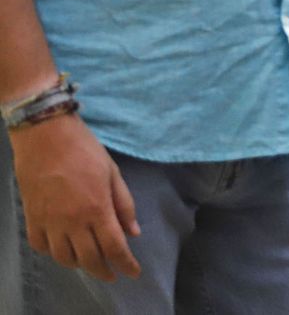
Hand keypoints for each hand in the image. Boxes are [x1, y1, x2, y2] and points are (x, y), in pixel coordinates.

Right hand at [10, 113, 139, 281]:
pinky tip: (62, 249)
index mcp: (97, 209)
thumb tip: (133, 232)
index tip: (133, 273)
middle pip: (89, 258)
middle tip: (112, 274)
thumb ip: (124, 204)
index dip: (125, 263)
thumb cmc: (85, 150)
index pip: (114, 247)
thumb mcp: (113, 173)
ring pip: (63, 258)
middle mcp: (72, 221)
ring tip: (89, 262)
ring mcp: (49, 222)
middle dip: (104, 271)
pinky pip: (40, 246)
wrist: (46, 136)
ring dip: (79, 265)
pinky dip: (53, 254)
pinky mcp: (31, 218)